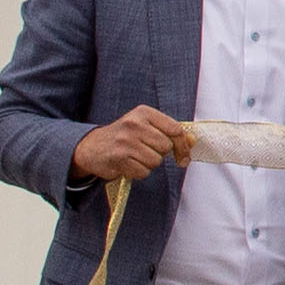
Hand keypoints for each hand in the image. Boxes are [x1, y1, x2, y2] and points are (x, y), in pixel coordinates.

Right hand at [70, 105, 189, 184]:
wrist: (91, 147)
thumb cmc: (124, 137)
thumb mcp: (146, 127)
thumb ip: (169, 132)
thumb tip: (193, 141)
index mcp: (144, 113)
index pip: (176, 130)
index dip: (183, 146)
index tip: (183, 156)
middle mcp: (134, 124)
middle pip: (166, 147)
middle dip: (160, 154)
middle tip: (146, 151)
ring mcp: (125, 142)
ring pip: (155, 161)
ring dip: (148, 164)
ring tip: (135, 157)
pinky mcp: (118, 159)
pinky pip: (143, 172)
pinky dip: (138, 172)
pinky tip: (128, 164)